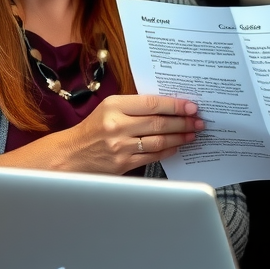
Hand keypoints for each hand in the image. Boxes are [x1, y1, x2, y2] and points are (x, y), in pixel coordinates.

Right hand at [71, 94, 203, 173]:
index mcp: (114, 106)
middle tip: (198, 121)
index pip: (152, 104)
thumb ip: (135, 106)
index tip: (191, 106)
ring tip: (192, 134)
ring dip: (180, 137)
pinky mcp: (123, 164)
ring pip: (159, 140)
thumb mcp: (109, 108)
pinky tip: (177, 146)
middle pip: (159, 123)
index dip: (175, 105)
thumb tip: (168, 106)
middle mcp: (117, 125)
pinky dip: (168, 150)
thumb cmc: (92, 129)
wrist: (71, 155)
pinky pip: (153, 156)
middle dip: (183, 122)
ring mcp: (121, 146)